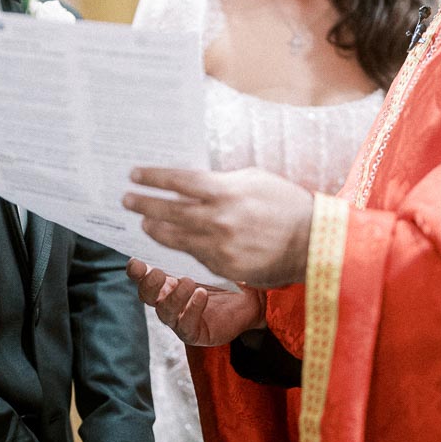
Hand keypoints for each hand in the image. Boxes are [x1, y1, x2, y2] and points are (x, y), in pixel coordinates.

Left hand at [123, 166, 313, 286]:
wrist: (313, 242)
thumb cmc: (287, 205)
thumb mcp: (255, 180)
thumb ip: (222, 182)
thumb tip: (195, 184)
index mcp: (225, 191)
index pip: (178, 181)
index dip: (153, 178)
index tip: (135, 174)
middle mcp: (218, 218)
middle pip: (169, 210)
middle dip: (144, 203)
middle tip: (127, 199)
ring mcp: (219, 245)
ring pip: (176, 237)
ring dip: (156, 229)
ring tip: (144, 223)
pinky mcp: (224, 266)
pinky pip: (196, 255)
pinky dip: (181, 247)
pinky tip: (172, 241)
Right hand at [127, 259, 265, 345]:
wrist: (252, 296)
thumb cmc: (226, 272)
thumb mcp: (207, 255)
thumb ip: (188, 246)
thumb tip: (176, 221)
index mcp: (166, 278)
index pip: (142, 275)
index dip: (136, 270)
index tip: (136, 262)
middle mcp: (167, 298)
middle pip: (146, 295)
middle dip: (149, 284)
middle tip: (158, 273)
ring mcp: (178, 317)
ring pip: (165, 312)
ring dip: (174, 297)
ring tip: (189, 282)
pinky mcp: (193, 332)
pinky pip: (186, 325)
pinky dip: (192, 309)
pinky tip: (201, 295)